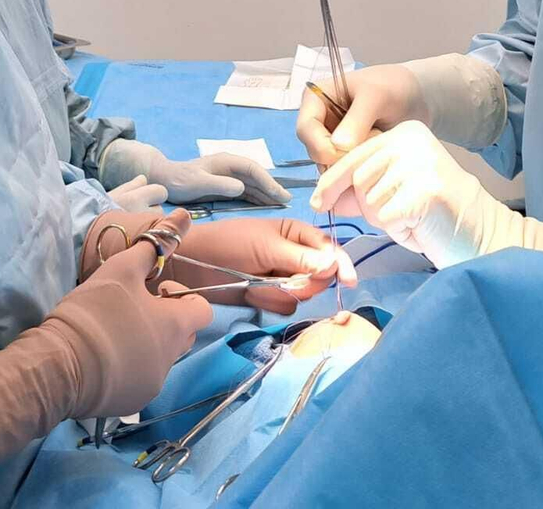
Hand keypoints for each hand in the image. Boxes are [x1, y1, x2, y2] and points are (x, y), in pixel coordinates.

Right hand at [45, 209, 212, 416]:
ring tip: (112, 332)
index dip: (182, 296)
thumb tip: (186, 216)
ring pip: (160, 357)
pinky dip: (129, 366)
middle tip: (131, 308)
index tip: (155, 290)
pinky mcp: (131, 403)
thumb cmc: (95, 312)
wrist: (58, 366)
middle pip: (182, 334)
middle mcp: (171, 359)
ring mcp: (152, 384)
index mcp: (175, 326)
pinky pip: (140, 378)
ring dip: (146, 342)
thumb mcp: (122, 269)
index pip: (202, 310)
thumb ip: (156, 243)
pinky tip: (102, 356)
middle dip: (164, 319)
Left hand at [101, 139, 290, 205]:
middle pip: (257, 177)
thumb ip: (220, 184)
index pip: (254, 171)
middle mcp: (231, 167)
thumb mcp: (199, 182)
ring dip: (267, 193)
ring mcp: (228, 176)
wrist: (165, 179)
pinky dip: (257, 197)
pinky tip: (265, 205)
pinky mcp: (225, 185)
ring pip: (253, 184)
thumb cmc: (180, 180)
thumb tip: (242, 187)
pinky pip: (246, 191)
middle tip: (288, 201)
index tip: (280, 195)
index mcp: (227, 162)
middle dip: (272, 187)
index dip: (269, 182)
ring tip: (281, 204)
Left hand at [173, 218, 358, 312]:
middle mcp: (295, 256)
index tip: (348, 281)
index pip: (329, 249)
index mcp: (297, 234)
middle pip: (321, 277)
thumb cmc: (230, 244)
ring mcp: (283, 278)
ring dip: (280, 292)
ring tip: (257, 283)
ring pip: (303, 295)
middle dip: (304, 282)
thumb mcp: (267, 247)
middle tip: (282, 279)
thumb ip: (301, 258)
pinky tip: (251, 294)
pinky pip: (285, 307)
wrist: (194, 264)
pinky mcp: (270, 297)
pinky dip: (269, 302)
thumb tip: (333, 265)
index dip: (341, 264)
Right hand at [296, 63, 425, 167]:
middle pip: (315, 150)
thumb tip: (338, 146)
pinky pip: (342, 171)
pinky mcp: (346, 154)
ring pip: (328, 164)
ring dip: (349, 166)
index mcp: (316, 99)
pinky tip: (373, 164)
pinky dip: (356, 172)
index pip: (306, 129)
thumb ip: (357, 119)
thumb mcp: (376, 96)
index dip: (320, 145)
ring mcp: (332, 139)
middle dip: (337, 158)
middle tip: (365, 153)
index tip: (344, 153)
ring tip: (374, 153)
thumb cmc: (392, 86)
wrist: (414, 95)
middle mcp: (319, 121)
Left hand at [309, 120, 484, 266]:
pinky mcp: (425, 190)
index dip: (331, 181)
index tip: (318, 202)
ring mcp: (420, 162)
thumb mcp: (392, 192)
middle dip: (366, 205)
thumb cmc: (434, 213)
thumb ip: (359, 189)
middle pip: (357, 178)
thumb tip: (322, 197)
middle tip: (399, 213)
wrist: (481, 232)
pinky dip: (396, 229)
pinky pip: (385, 216)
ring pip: (369, 199)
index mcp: (405, 132)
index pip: (353, 154)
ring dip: (383, 218)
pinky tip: (420, 224)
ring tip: (413, 216)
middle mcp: (412, 140)